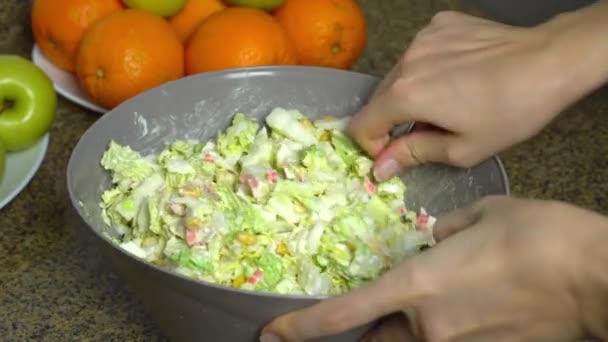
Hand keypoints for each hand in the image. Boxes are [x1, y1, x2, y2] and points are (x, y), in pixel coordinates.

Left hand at [260, 196, 607, 340]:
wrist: (596, 275)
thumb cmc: (537, 236)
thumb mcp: (479, 216)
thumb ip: (443, 231)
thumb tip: (431, 238)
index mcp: (417, 284)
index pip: (344, 314)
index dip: (301, 328)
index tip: (272, 335)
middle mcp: (429, 326)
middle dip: (359, 337)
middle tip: (339, 330)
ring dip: (402, 334)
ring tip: (423, 306)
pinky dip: (440, 331)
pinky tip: (465, 309)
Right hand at [349, 7, 607, 181]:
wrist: (551, 61)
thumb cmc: (511, 112)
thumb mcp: (462, 149)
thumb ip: (412, 155)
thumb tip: (379, 168)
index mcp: (406, 96)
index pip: (360, 125)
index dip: (373, 145)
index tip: (398, 151)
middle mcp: (405, 62)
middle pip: (377, 100)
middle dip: (393, 120)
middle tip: (428, 130)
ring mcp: (421, 39)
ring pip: (398, 75)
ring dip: (411, 93)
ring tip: (448, 99)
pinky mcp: (438, 24)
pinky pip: (419, 53)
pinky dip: (428, 68)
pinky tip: (458, 74)